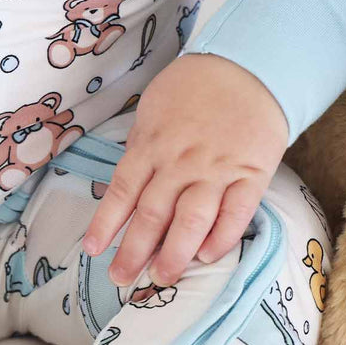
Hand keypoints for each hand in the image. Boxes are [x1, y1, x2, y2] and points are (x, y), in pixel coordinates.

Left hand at [83, 54, 288, 286]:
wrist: (249, 65)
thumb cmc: (193, 90)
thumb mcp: (152, 112)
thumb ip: (140, 150)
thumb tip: (125, 189)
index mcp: (150, 146)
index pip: (122, 192)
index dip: (106, 225)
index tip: (94, 251)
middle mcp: (179, 163)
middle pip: (152, 215)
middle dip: (134, 252)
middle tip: (122, 279)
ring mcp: (216, 171)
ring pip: (190, 221)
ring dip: (174, 254)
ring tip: (161, 277)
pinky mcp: (251, 175)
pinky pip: (235, 214)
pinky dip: (220, 239)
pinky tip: (205, 257)